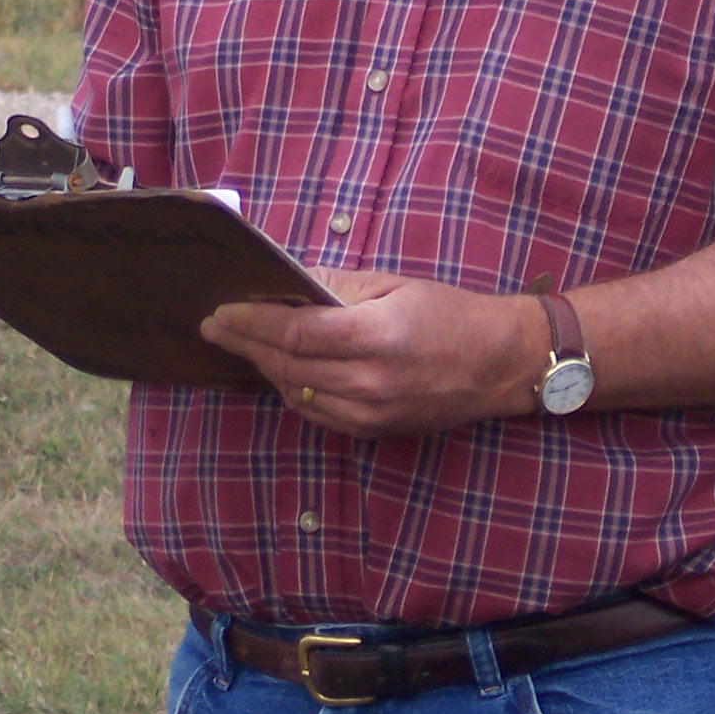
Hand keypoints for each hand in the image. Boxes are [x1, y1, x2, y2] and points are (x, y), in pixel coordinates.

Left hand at [201, 269, 548, 438]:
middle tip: (215, 326)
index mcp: (375, 336)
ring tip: (243, 343)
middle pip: (287, 365)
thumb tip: (287, 283)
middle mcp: (369, 381)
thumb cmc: (449, 313)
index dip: (251, 323)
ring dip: (265, 367)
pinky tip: (282, 370)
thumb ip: (336, 287)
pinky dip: (293, 390)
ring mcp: (370, 412)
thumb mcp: (393, 284)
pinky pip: (317, 413)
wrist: (499, 363)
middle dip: (246, 344)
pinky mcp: (373, 431)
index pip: (294, 333)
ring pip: (297, 392)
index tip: (220, 312)